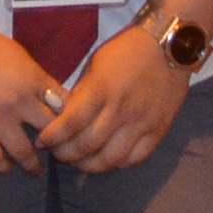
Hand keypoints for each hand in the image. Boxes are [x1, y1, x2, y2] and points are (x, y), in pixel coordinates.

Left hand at [37, 22, 189, 171]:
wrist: (170, 47)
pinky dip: (116, 164)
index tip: (42, 142)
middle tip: (57, 153)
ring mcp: (141, 123)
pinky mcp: (158, 131)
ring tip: (79, 161)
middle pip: (87, 145)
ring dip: (88, 165)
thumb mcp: (97, 63)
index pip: (72, 122)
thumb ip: (82, 93)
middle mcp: (120, 110)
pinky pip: (134, 159)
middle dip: (66, 154)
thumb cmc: (128, 51)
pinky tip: (106, 159)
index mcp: (102, 89)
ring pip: (110, 159)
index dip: (53, 137)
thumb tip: (65, 117)